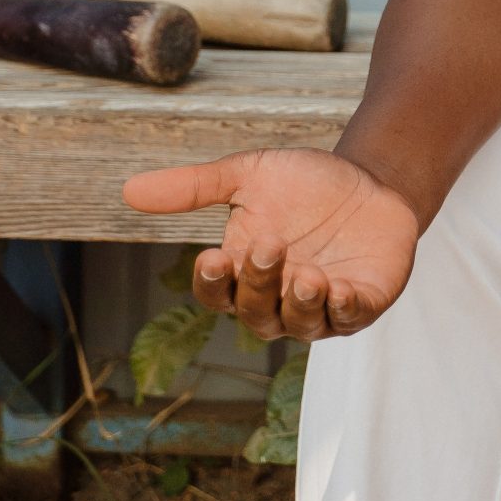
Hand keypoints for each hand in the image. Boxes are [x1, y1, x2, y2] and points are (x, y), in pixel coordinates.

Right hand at [122, 148, 421, 342]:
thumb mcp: (249, 175)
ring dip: (299, 305)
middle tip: (269, 244)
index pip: (217, 294)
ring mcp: (321, 308)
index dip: (213, 282)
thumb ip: (195, 187)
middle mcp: (278, 300)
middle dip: (259, 282)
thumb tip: (128, 189)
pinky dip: (344, 310)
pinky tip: (342, 291)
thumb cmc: (305, 184)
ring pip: (300, 324)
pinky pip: (349, 319)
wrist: (371, 180)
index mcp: (244, 274)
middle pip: (254, 311)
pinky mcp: (363, 304)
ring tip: (305, 276)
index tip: (212, 256)